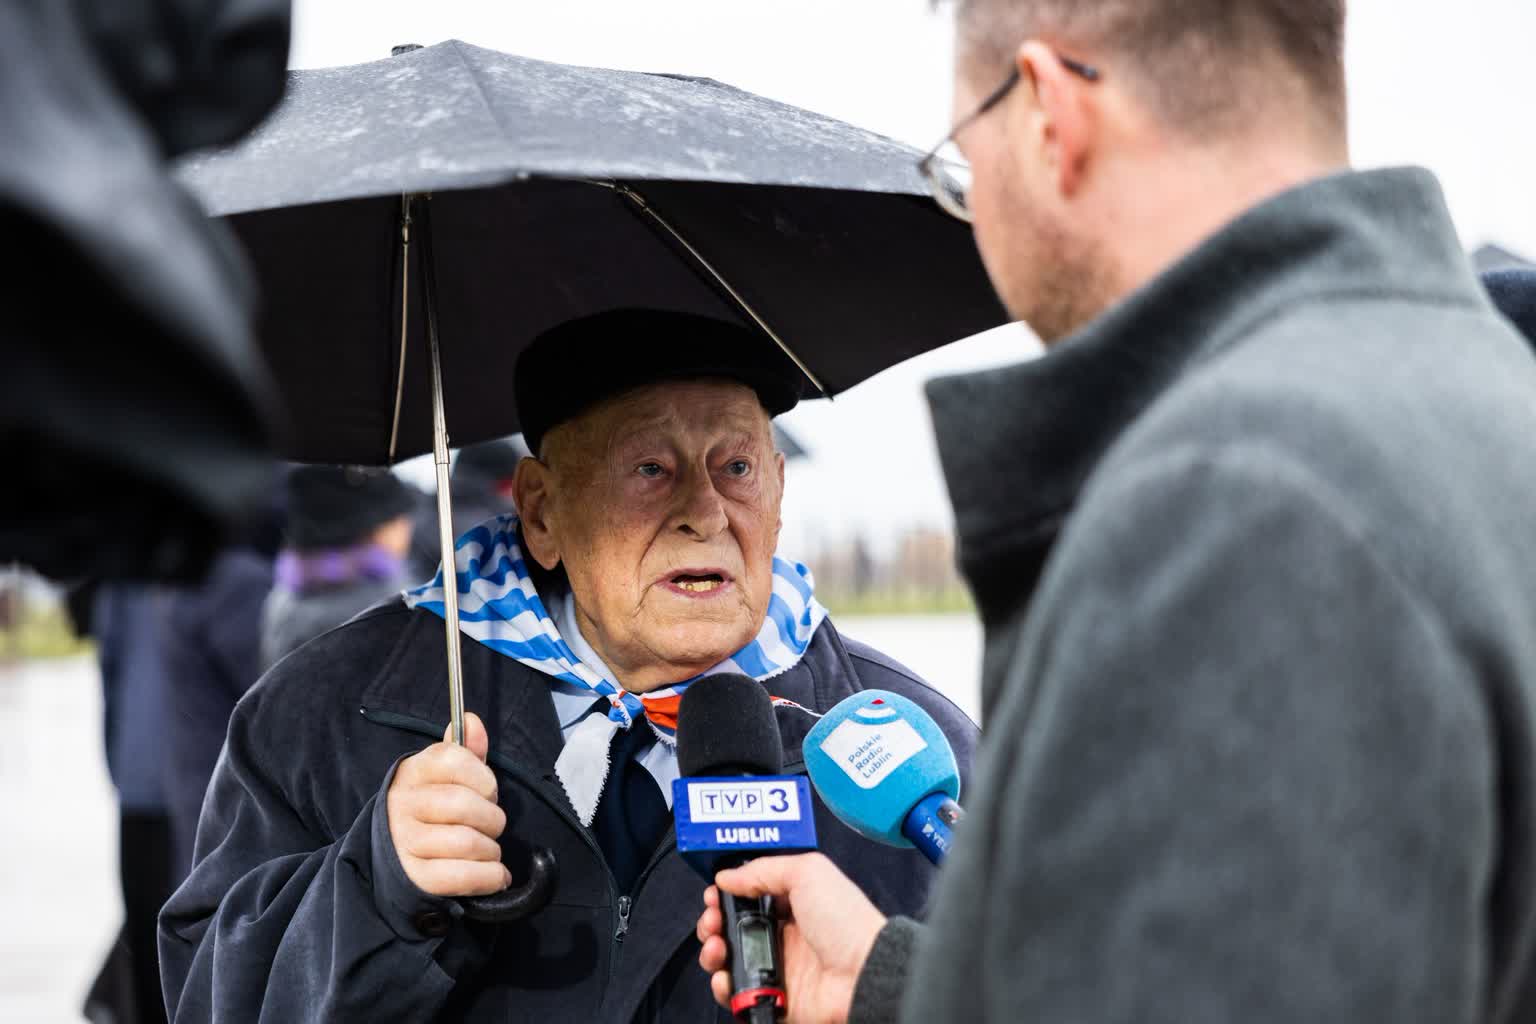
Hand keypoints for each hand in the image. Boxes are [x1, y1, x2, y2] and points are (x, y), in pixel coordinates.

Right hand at [386, 712, 510, 896]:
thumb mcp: (445, 776)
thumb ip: (465, 750)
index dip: (484, 778)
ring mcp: (406, 842)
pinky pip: (465, 876)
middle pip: (465, 805)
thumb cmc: (433, 810)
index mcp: (413, 772)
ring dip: (492, 850)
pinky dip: (490, 877)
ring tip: (488, 850)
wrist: (395, 856)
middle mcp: (404, 805)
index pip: (455, 760)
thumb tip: (471, 720)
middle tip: (491, 825)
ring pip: (468, 843)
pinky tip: (493, 874)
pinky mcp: (415, 878)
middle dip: (493, 818)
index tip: (487, 792)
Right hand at [697, 853, 885, 1023]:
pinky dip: (724, 987)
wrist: (863, 975)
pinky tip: (726, 975)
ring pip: (730, 961)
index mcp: (795, 906)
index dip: (728, 894)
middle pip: (734, 928)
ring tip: (716, 947)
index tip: (715, 892)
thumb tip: (728, 876)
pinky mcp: (774, 999)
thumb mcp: (808, 873)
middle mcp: (785, 937)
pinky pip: (737, 995)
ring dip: (713, 951)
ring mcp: (779, 969)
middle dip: (714, 921)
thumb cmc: (848, 924)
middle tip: (713, 919)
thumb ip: (764, 869)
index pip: (751, 897)